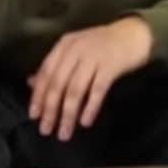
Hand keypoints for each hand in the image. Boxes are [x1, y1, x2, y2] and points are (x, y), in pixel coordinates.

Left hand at [29, 17, 154, 139]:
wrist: (135, 34)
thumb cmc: (104, 45)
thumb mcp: (76, 51)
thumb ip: (56, 66)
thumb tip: (32, 83)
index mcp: (64, 46)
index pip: (45, 73)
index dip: (38, 95)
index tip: (34, 116)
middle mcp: (75, 50)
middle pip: (58, 84)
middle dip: (51, 109)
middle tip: (46, 130)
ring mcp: (93, 58)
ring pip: (75, 90)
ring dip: (68, 114)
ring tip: (64, 133)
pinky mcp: (111, 66)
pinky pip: (97, 90)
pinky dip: (90, 107)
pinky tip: (85, 122)